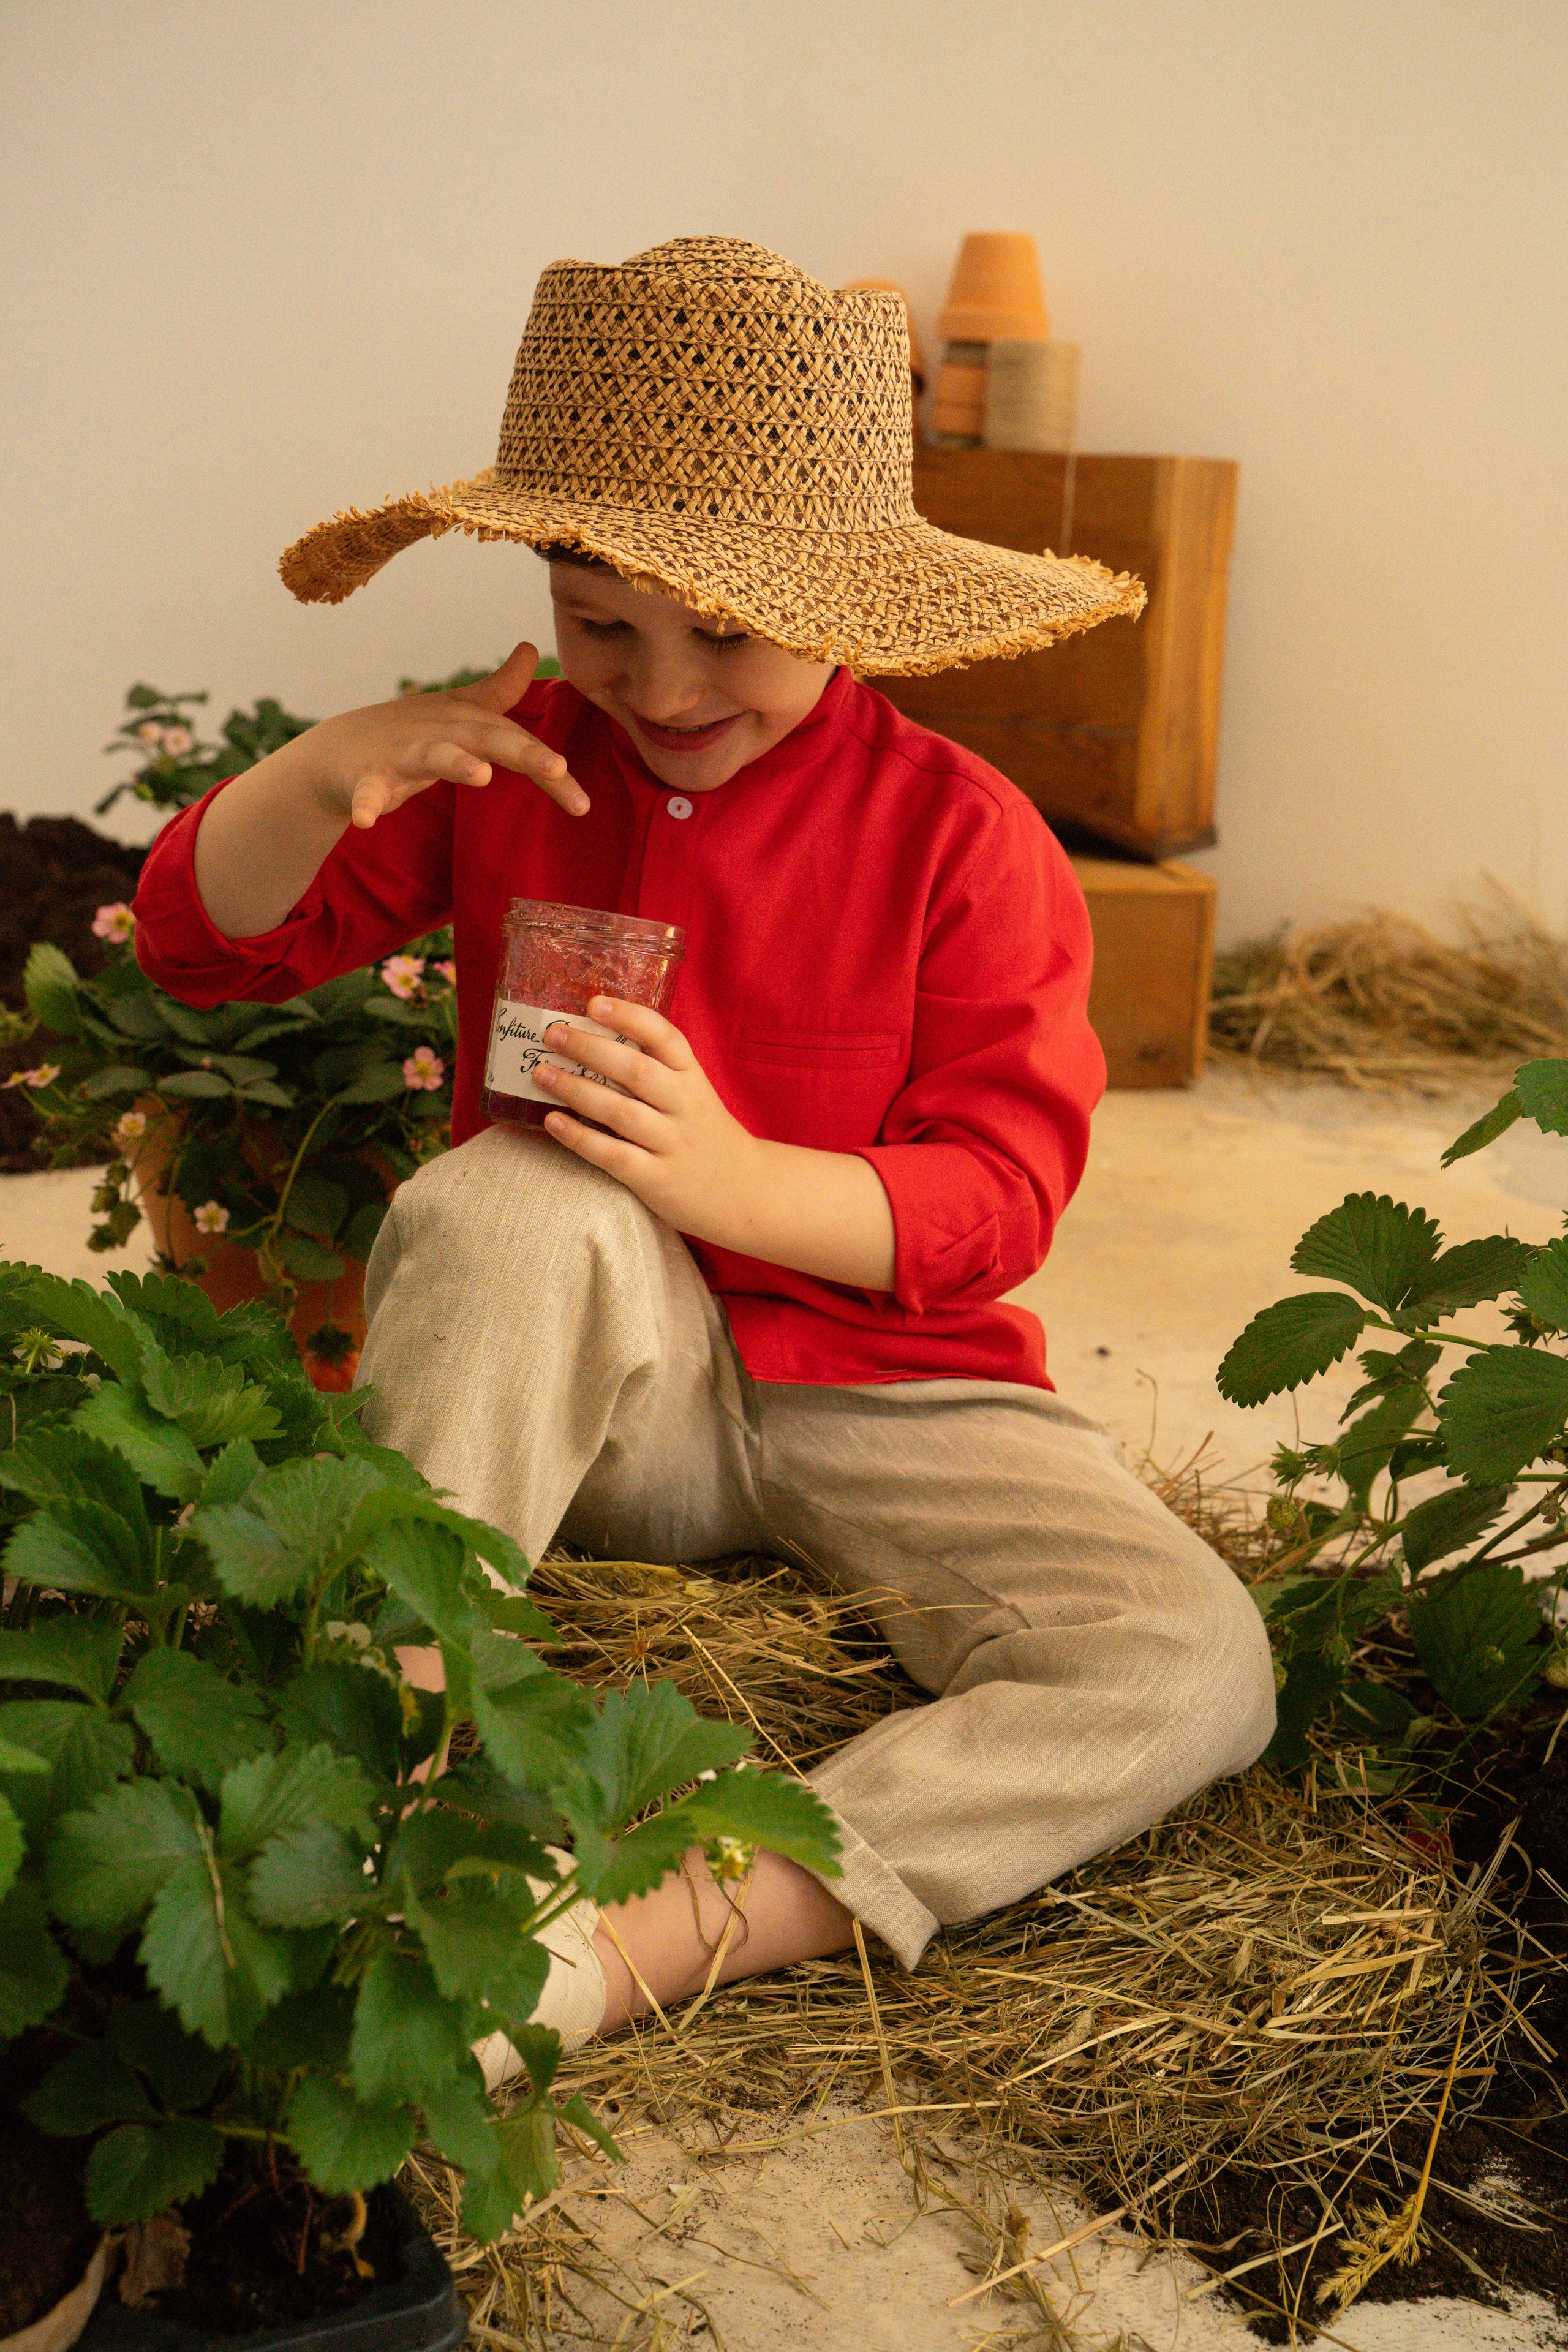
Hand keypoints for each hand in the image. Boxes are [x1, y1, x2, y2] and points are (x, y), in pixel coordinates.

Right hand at [303, 642, 589, 830]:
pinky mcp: (366, 776)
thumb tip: (530, 648)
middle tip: (558, 767)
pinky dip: (365, 803)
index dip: (549, 768)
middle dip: (523, 751)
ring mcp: (401, 753)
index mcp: (467, 724)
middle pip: (487, 739)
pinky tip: (365, 821)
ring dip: (456, 763)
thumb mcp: (457, 712)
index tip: (582, 803)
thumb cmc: (408, 734)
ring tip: (481, 775)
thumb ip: (499, 690)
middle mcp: (440, 734)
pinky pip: (367, 792)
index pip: (517, 743)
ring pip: (433, 756)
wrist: (337, 751)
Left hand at [533, 998, 765, 1244]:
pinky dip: (580, 1138)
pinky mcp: (658, 1179)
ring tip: (541, 1074)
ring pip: (620, 1112)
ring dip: (576, 1090)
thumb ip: (657, 1069)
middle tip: (552, 1035)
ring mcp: (672, 1143)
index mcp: (693, 1076)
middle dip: (589, 1048)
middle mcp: (685, 1105)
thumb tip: (593, 1038)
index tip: (593, 1003)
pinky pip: (613, 1155)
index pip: (664, 1037)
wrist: (745, 1189)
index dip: (629, 1016)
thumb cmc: (704, 1133)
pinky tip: (552, 1121)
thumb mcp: (693, 1093)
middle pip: (635, 1071)